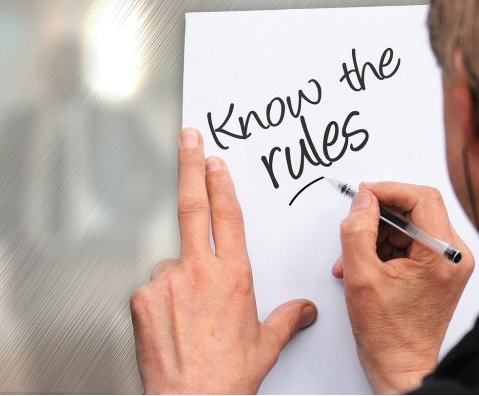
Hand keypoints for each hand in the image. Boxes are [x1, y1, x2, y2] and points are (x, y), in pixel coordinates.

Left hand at [130, 128, 317, 393]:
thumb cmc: (227, 374)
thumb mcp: (266, 344)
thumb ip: (286, 319)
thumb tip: (303, 311)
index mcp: (233, 275)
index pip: (227, 215)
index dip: (220, 183)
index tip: (215, 161)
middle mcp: (198, 271)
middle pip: (193, 207)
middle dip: (190, 166)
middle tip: (189, 140)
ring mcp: (166, 282)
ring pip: (174, 262)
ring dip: (182, 275)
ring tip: (192, 314)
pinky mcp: (141, 299)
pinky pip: (154, 287)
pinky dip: (164, 296)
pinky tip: (173, 322)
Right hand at [334, 182, 472, 393]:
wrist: (402, 366)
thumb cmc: (389, 334)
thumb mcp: (361, 276)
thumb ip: (357, 230)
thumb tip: (362, 201)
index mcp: (443, 254)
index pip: (421, 197)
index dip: (388, 190)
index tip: (363, 194)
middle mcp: (453, 255)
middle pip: (416, 209)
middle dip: (379, 216)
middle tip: (355, 224)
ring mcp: (448, 263)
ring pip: (410, 226)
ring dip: (378, 235)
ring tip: (353, 257)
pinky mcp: (439, 270)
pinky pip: (411, 243)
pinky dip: (385, 248)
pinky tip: (365, 265)